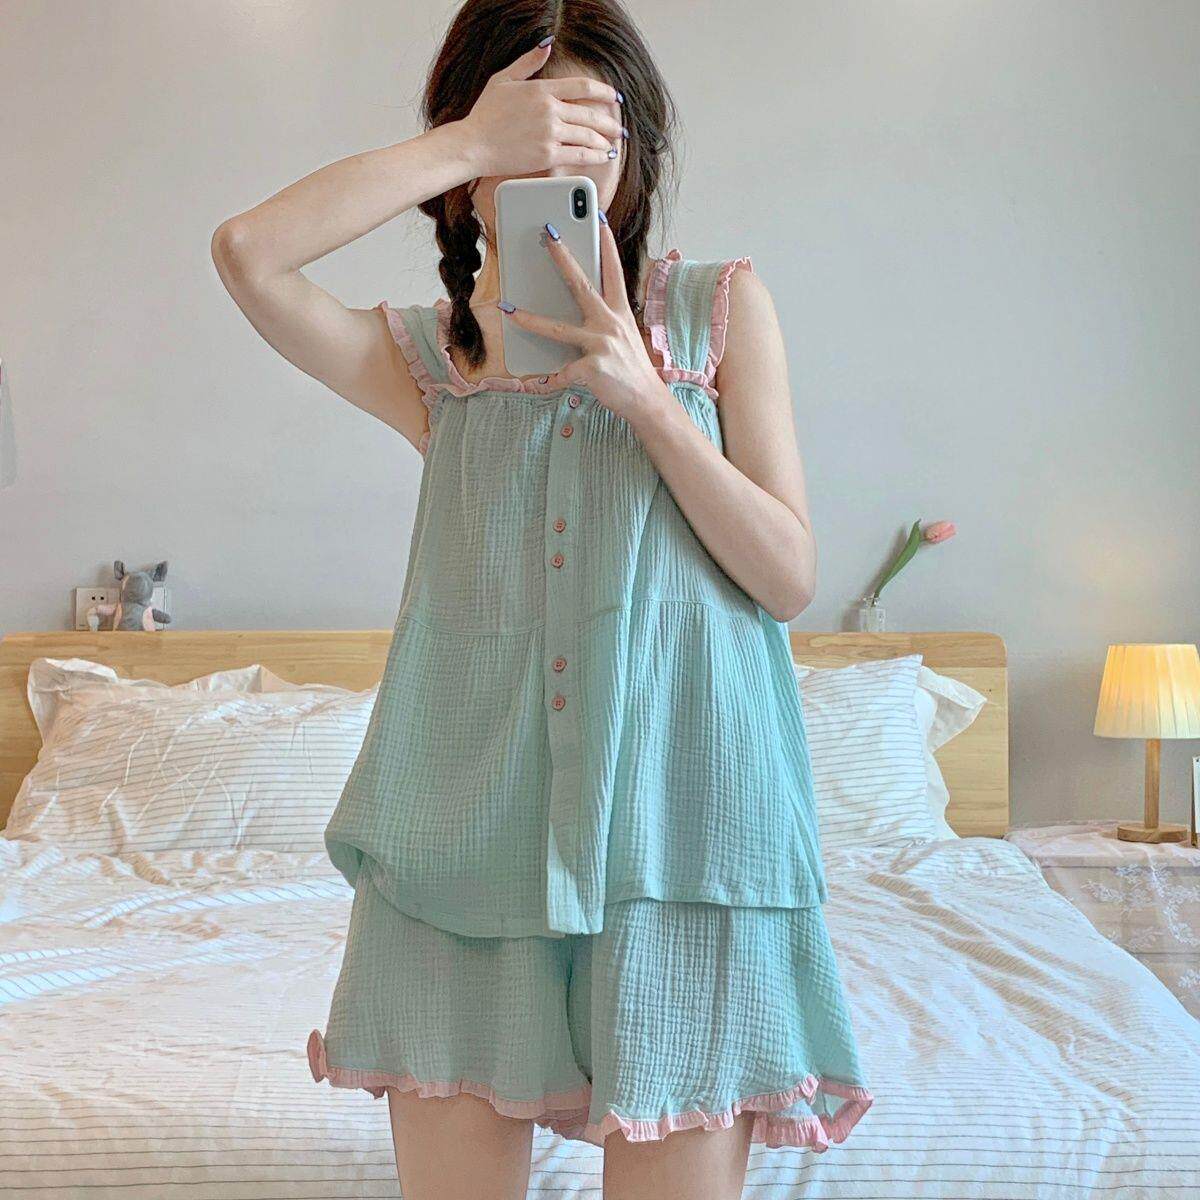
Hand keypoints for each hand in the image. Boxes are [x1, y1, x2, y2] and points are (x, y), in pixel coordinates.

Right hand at [457, 40, 623, 177]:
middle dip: (609, 122)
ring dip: (605, 141)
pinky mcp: (548, 155)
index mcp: (541, 89)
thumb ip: (528, 63)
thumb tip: (547, 44)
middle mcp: (550, 110)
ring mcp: (550, 133)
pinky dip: (595, 155)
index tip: (614, 97)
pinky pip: (579, 154)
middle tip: (619, 129)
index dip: (603, 91)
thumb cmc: (485, 115)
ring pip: (588, 136)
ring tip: (612, 146)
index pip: (581, 86)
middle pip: (590, 113)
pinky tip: (603, 156)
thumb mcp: (503, 80)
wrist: (473, 144)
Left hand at [499, 218, 668, 423]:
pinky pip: (563, 373)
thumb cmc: (630, 368)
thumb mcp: (624, 335)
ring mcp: (602, 346)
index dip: (607, 244)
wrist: (646, 401)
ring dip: (531, 319)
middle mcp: (611, 324)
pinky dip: (551, 380)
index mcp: (620, 312)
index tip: (599, 219)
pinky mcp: (593, 369)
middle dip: (563, 258)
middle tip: (548, 234)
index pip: (613, 271)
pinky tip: (540, 383)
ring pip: (558, 329)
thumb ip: (605, 318)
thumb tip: (582, 305)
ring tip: (508, 309)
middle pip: (582, 285)